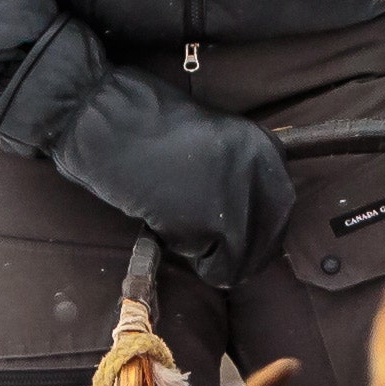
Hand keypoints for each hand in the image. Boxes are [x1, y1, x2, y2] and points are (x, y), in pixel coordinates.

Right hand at [0, 21, 294, 289]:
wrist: (105, 121)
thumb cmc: (145, 126)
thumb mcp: (210, 139)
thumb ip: (235, 171)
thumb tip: (247, 213)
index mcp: (263, 146)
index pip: (279, 209)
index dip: (256, 230)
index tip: (235, 238)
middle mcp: (260, 171)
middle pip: (269, 236)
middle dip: (243, 251)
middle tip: (213, 252)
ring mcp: (240, 196)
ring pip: (245, 256)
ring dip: (217, 257)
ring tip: (185, 234)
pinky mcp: (213, 222)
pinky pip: (218, 264)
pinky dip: (197, 261)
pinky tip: (172, 234)